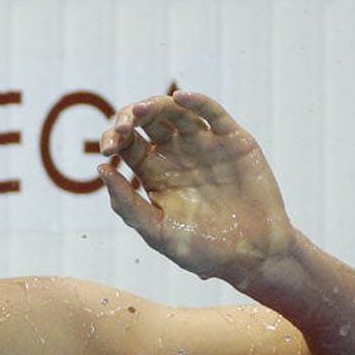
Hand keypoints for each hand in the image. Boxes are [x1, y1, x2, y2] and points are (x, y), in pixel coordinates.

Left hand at [98, 92, 295, 285]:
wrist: (253, 257)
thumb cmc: (202, 250)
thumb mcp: (157, 232)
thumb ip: (127, 204)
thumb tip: (100, 169)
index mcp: (154, 172)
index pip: (126, 143)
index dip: (113, 138)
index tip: (108, 149)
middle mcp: (176, 154)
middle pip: (146, 122)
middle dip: (128, 119)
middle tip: (122, 129)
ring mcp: (204, 144)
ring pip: (175, 111)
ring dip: (155, 106)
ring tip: (140, 110)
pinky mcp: (233, 140)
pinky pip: (213, 113)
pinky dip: (197, 101)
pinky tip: (180, 97)